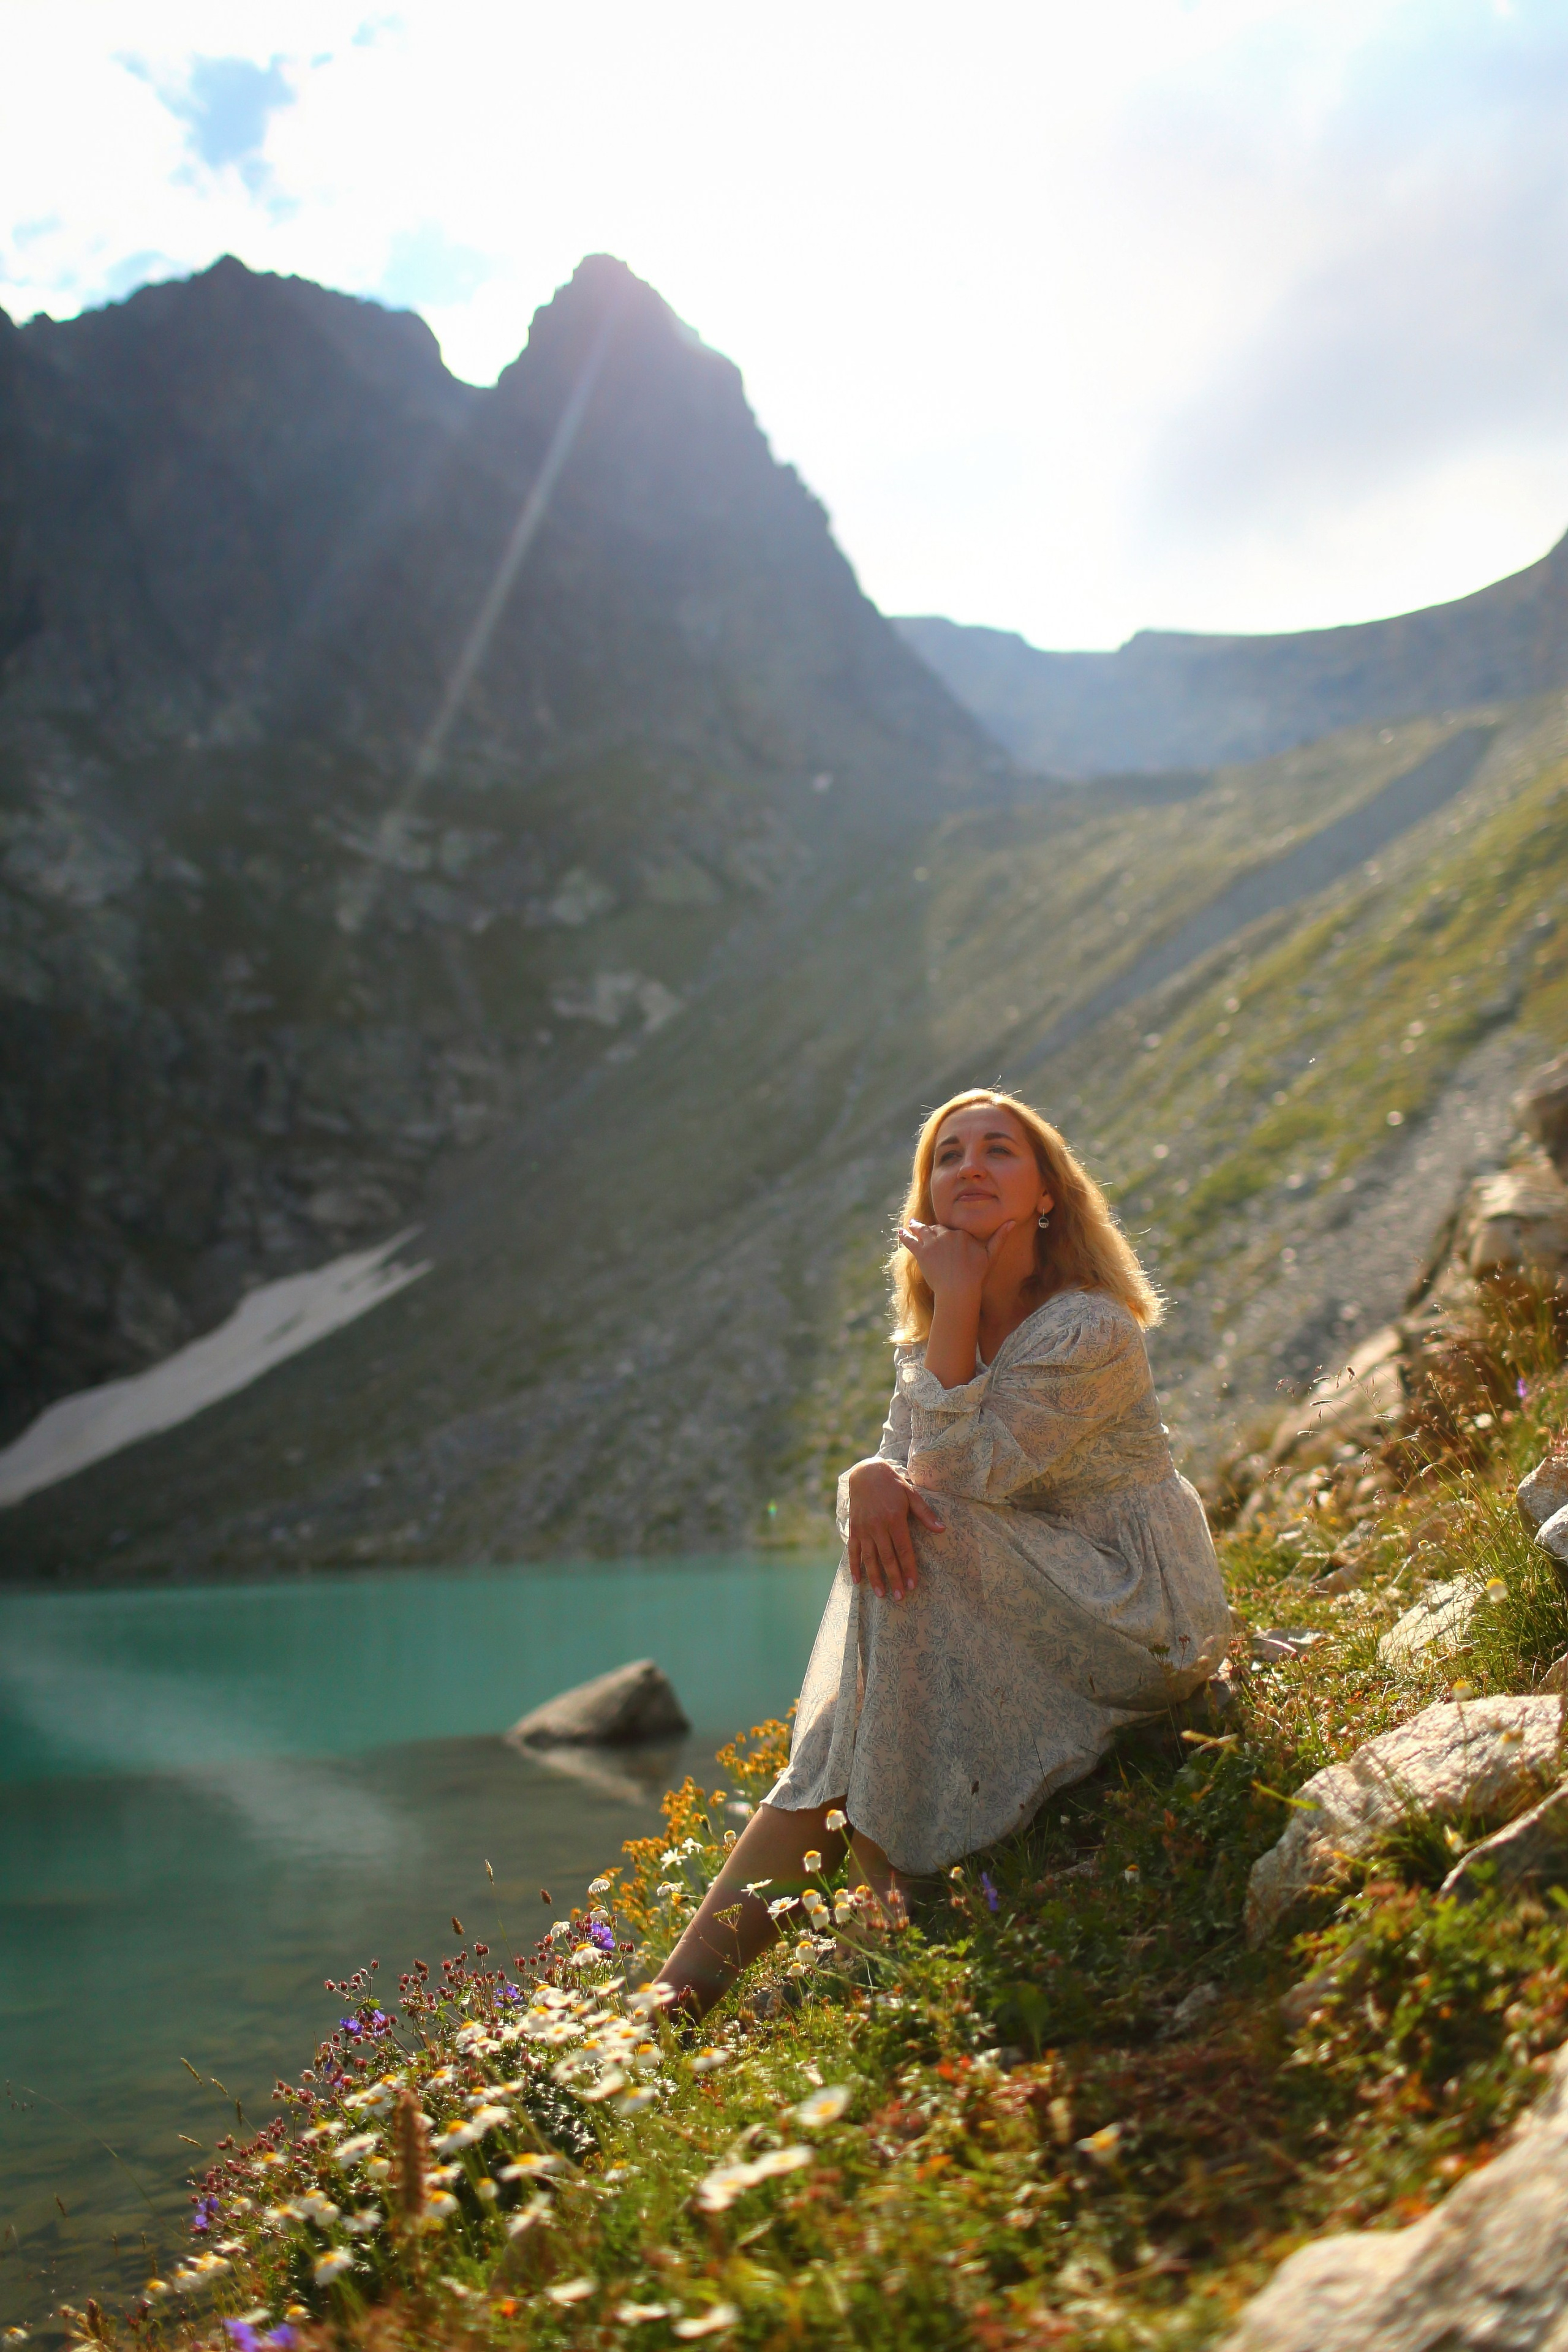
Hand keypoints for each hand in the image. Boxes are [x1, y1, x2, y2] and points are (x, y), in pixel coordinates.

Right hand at [844, 1458, 943, 1602]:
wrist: (866, 1473)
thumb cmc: (892, 1485)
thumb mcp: (911, 1495)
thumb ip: (925, 1514)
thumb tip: (942, 1529)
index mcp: (895, 1519)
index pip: (903, 1549)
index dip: (909, 1568)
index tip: (913, 1585)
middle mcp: (878, 1526)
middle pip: (888, 1558)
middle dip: (894, 1579)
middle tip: (900, 1597)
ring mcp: (864, 1528)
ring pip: (870, 1558)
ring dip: (875, 1577)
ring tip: (881, 1595)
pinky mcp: (854, 1529)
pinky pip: (853, 1551)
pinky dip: (854, 1566)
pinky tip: (857, 1581)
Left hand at [897, 1216, 1016, 1298]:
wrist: (958, 1288)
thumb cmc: (976, 1274)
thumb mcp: (991, 1254)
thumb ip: (1000, 1237)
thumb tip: (1013, 1221)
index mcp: (960, 1233)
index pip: (951, 1229)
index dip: (947, 1234)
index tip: (945, 1236)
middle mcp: (945, 1234)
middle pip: (936, 1229)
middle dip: (930, 1230)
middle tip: (923, 1226)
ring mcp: (932, 1242)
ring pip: (922, 1231)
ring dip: (915, 1227)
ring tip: (911, 1224)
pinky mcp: (921, 1252)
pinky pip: (909, 1240)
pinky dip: (903, 1235)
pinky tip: (898, 1231)